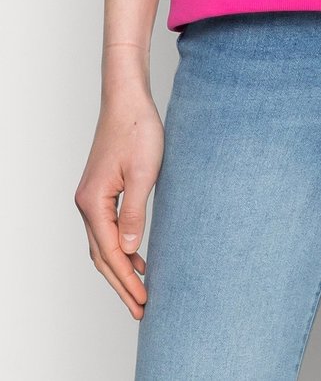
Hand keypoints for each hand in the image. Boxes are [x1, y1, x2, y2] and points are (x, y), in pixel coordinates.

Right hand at [74, 87, 163, 318]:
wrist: (127, 98)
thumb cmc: (137, 129)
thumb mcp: (145, 173)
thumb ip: (135, 214)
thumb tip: (129, 250)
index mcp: (93, 202)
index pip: (110, 253)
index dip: (128, 281)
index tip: (145, 302)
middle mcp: (86, 203)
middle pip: (101, 256)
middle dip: (121, 285)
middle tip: (141, 310)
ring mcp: (91, 197)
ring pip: (102, 245)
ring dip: (120, 269)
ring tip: (140, 292)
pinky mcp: (101, 189)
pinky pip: (107, 229)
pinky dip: (120, 248)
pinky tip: (137, 256)